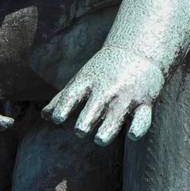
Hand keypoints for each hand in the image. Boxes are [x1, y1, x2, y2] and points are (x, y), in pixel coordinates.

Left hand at [43, 46, 162, 144]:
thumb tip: (45, 117)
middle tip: (80, 131)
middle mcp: (107, 90)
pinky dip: (138, 128)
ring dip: (107, 130)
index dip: (63, 108)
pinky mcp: (145, 103)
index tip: (58, 119)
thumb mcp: (83, 79)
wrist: (138, 52)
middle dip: (85, 122)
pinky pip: (142, 118)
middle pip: (93, 108)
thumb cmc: (104, 71)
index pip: (72, 96)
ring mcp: (126, 96)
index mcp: (88, 83)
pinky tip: (132, 135)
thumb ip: (63, 98)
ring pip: (116, 116)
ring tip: (99, 139)